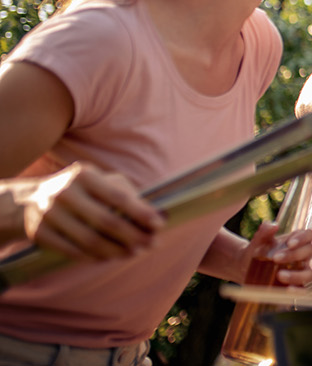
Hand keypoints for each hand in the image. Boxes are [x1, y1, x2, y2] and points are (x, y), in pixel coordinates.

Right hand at [14, 163, 162, 260]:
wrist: (29, 200)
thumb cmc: (79, 190)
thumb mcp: (100, 182)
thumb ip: (127, 194)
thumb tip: (156, 214)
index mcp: (84, 175)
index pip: (118, 197)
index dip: (141, 213)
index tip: (159, 225)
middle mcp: (65, 192)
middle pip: (106, 221)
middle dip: (133, 236)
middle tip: (151, 244)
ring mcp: (49, 213)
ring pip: (90, 241)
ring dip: (117, 251)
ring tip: (134, 253)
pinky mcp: (39, 233)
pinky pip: (73, 251)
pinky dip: (94, 257)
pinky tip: (109, 257)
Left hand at [240, 222, 311, 286]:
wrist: (245, 269)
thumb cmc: (256, 252)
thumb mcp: (258, 241)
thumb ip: (264, 232)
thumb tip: (274, 225)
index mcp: (297, 241)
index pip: (309, 235)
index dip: (303, 238)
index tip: (289, 243)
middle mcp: (302, 256)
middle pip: (309, 252)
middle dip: (294, 255)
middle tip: (275, 258)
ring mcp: (300, 272)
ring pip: (309, 273)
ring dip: (296, 275)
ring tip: (279, 275)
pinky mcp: (295, 286)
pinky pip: (303, 289)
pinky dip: (298, 290)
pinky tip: (287, 290)